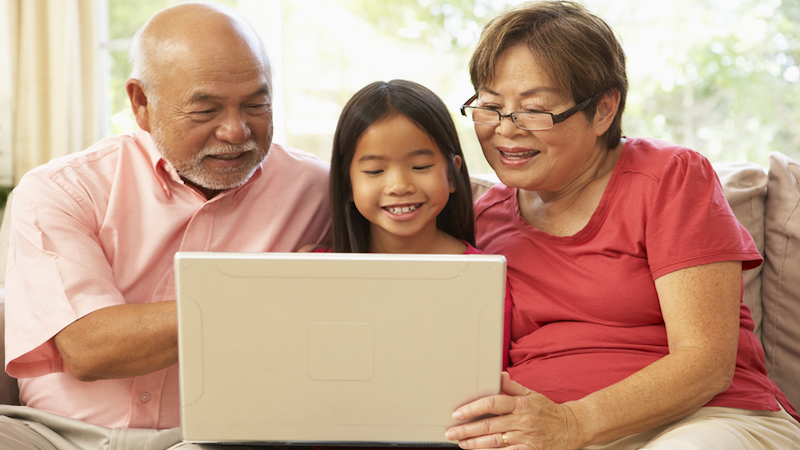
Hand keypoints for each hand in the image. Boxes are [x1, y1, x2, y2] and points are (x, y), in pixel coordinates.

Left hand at [445, 372, 582, 449]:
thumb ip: (513, 387)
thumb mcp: (531, 394)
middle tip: (451, 432)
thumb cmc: (547, 410)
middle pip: (489, 425)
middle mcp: (523, 420)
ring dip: (475, 444)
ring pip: (495, 442)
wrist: (572, 428)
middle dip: (467, 430)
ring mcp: (527, 437)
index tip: (457, 413)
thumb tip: (499, 376)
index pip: (493, 403)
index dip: (473, 408)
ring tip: (461, 443)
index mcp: (521, 404)